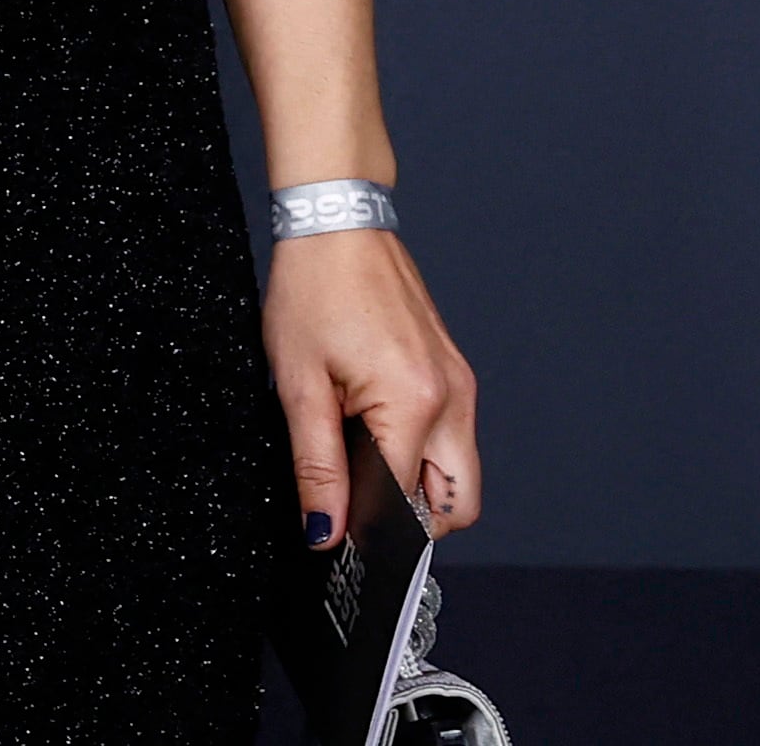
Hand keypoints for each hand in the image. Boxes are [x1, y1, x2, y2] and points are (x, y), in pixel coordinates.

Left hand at [264, 229, 480, 547]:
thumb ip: (317, 465)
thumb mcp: (299, 383)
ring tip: (361, 452)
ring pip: (459, 471)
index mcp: (416, 404)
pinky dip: (423, 448)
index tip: (338, 538)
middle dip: (414, 520)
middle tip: (358, 501)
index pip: (407, 506)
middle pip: (457, 503)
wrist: (337, 223)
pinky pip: (453, 434)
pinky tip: (375, 424)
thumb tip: (325, 529)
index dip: (369, 529)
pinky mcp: (455, 371)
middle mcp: (453, 399)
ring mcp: (460, 384)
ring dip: (420, 483)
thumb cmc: (313, 287)